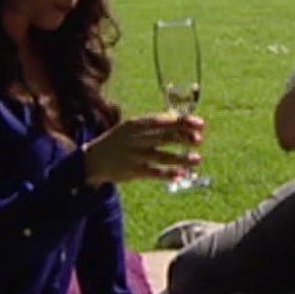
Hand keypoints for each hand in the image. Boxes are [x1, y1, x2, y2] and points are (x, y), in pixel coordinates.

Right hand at [82, 112, 202, 186]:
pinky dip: (169, 174)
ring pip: (162, 156)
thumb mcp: (132, 128)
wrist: (94, 159)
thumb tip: (181, 119)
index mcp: (136, 124)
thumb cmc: (120, 141)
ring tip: (197, 159)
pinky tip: (182, 174)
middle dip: (183, 138)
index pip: (163, 121)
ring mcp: (133, 155)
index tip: (201, 124)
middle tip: (200, 140)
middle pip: (163, 137)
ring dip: (181, 158)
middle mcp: (135, 138)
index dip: (183, 122)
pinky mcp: (132, 171)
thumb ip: (155, 124)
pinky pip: (154, 173)